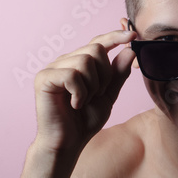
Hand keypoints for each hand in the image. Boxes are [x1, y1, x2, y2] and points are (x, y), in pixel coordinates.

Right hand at [33, 30, 136, 151]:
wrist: (68, 142)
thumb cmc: (85, 120)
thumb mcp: (109, 94)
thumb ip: (118, 73)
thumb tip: (130, 50)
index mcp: (80, 62)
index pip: (99, 42)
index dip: (115, 36)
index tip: (133, 35)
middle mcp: (65, 60)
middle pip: (96, 49)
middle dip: (105, 75)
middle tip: (97, 95)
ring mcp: (53, 68)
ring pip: (85, 60)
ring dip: (92, 85)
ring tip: (84, 100)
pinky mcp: (44, 78)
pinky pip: (72, 74)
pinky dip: (80, 92)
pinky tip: (75, 104)